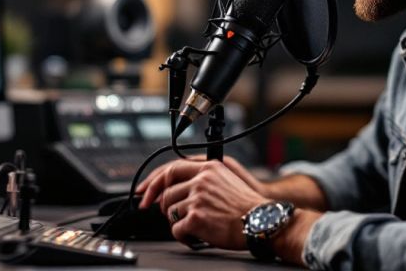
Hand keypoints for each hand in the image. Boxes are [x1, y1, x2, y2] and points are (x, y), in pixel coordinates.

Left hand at [136, 158, 267, 249]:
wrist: (261, 221)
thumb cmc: (246, 207)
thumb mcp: (226, 180)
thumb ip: (203, 180)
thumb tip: (176, 189)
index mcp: (208, 168)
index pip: (171, 169)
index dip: (153, 182)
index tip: (143, 192)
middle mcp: (201, 180)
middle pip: (166, 194)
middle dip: (165, 208)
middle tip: (174, 217)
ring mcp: (198, 198)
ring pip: (170, 212)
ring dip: (177, 223)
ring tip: (193, 227)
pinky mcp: (196, 217)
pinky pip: (176, 229)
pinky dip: (183, 237)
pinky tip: (195, 237)